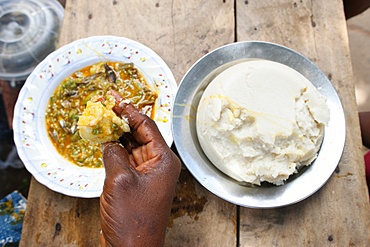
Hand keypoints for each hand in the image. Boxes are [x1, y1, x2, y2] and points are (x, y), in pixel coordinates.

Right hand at [100, 97, 180, 246]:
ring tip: (102, 119)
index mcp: (163, 160)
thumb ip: (114, 154)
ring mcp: (147, 174)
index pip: (147, 126)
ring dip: (118, 134)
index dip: (130, 110)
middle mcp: (158, 165)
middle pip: (140, 134)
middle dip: (123, 120)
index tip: (116, 99)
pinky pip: (126, 160)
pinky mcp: (136, 183)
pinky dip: (115, 150)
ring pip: (132, 146)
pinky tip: (104, 141)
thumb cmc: (133, 219)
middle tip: (106, 105)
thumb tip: (109, 140)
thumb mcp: (120, 180)